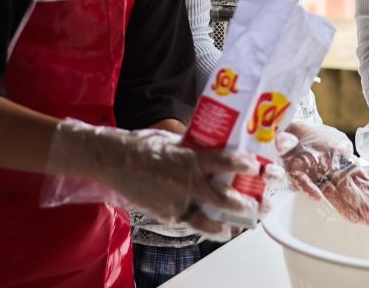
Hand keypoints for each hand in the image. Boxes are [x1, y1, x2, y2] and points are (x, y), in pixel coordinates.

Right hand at [45, 120, 261, 237]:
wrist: (113, 160)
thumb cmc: (142, 145)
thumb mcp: (172, 140)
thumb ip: (192, 146)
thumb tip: (210, 143)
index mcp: (189, 159)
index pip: (223, 161)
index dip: (242, 164)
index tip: (255, 166)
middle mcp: (185, 182)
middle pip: (222, 198)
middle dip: (242, 204)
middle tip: (254, 206)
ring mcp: (175, 201)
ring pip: (205, 220)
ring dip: (222, 225)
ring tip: (230, 229)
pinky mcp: (164, 213)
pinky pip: (186, 221)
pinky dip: (197, 225)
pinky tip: (205, 227)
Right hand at [280, 121, 368, 224]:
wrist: (294, 126)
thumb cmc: (319, 138)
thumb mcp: (340, 145)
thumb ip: (350, 162)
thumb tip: (363, 181)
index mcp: (344, 159)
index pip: (361, 179)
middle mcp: (331, 164)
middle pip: (348, 188)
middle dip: (361, 205)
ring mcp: (314, 168)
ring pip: (329, 189)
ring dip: (341, 205)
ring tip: (355, 220)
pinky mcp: (296, 169)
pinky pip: (303, 181)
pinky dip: (310, 190)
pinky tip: (319, 201)